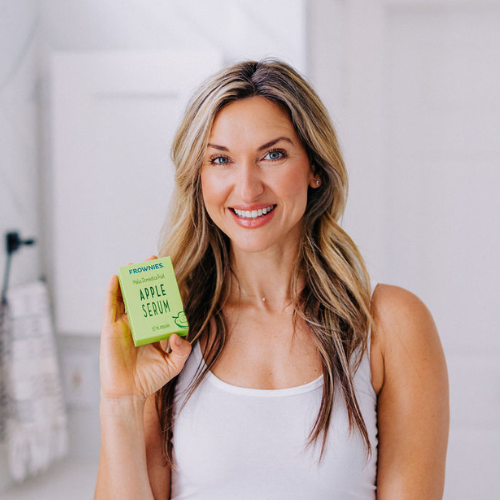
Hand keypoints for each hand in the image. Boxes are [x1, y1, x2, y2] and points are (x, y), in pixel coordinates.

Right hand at [99, 255, 191, 401]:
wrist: (129, 394)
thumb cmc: (150, 379)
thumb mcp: (174, 364)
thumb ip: (182, 349)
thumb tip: (177, 334)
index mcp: (154, 327)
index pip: (160, 303)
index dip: (164, 289)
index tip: (170, 273)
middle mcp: (139, 322)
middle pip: (143, 295)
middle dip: (148, 278)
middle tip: (153, 261)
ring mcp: (124, 324)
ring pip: (126, 296)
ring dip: (130, 279)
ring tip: (135, 265)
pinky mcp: (110, 328)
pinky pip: (110, 306)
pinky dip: (112, 291)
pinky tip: (116, 278)